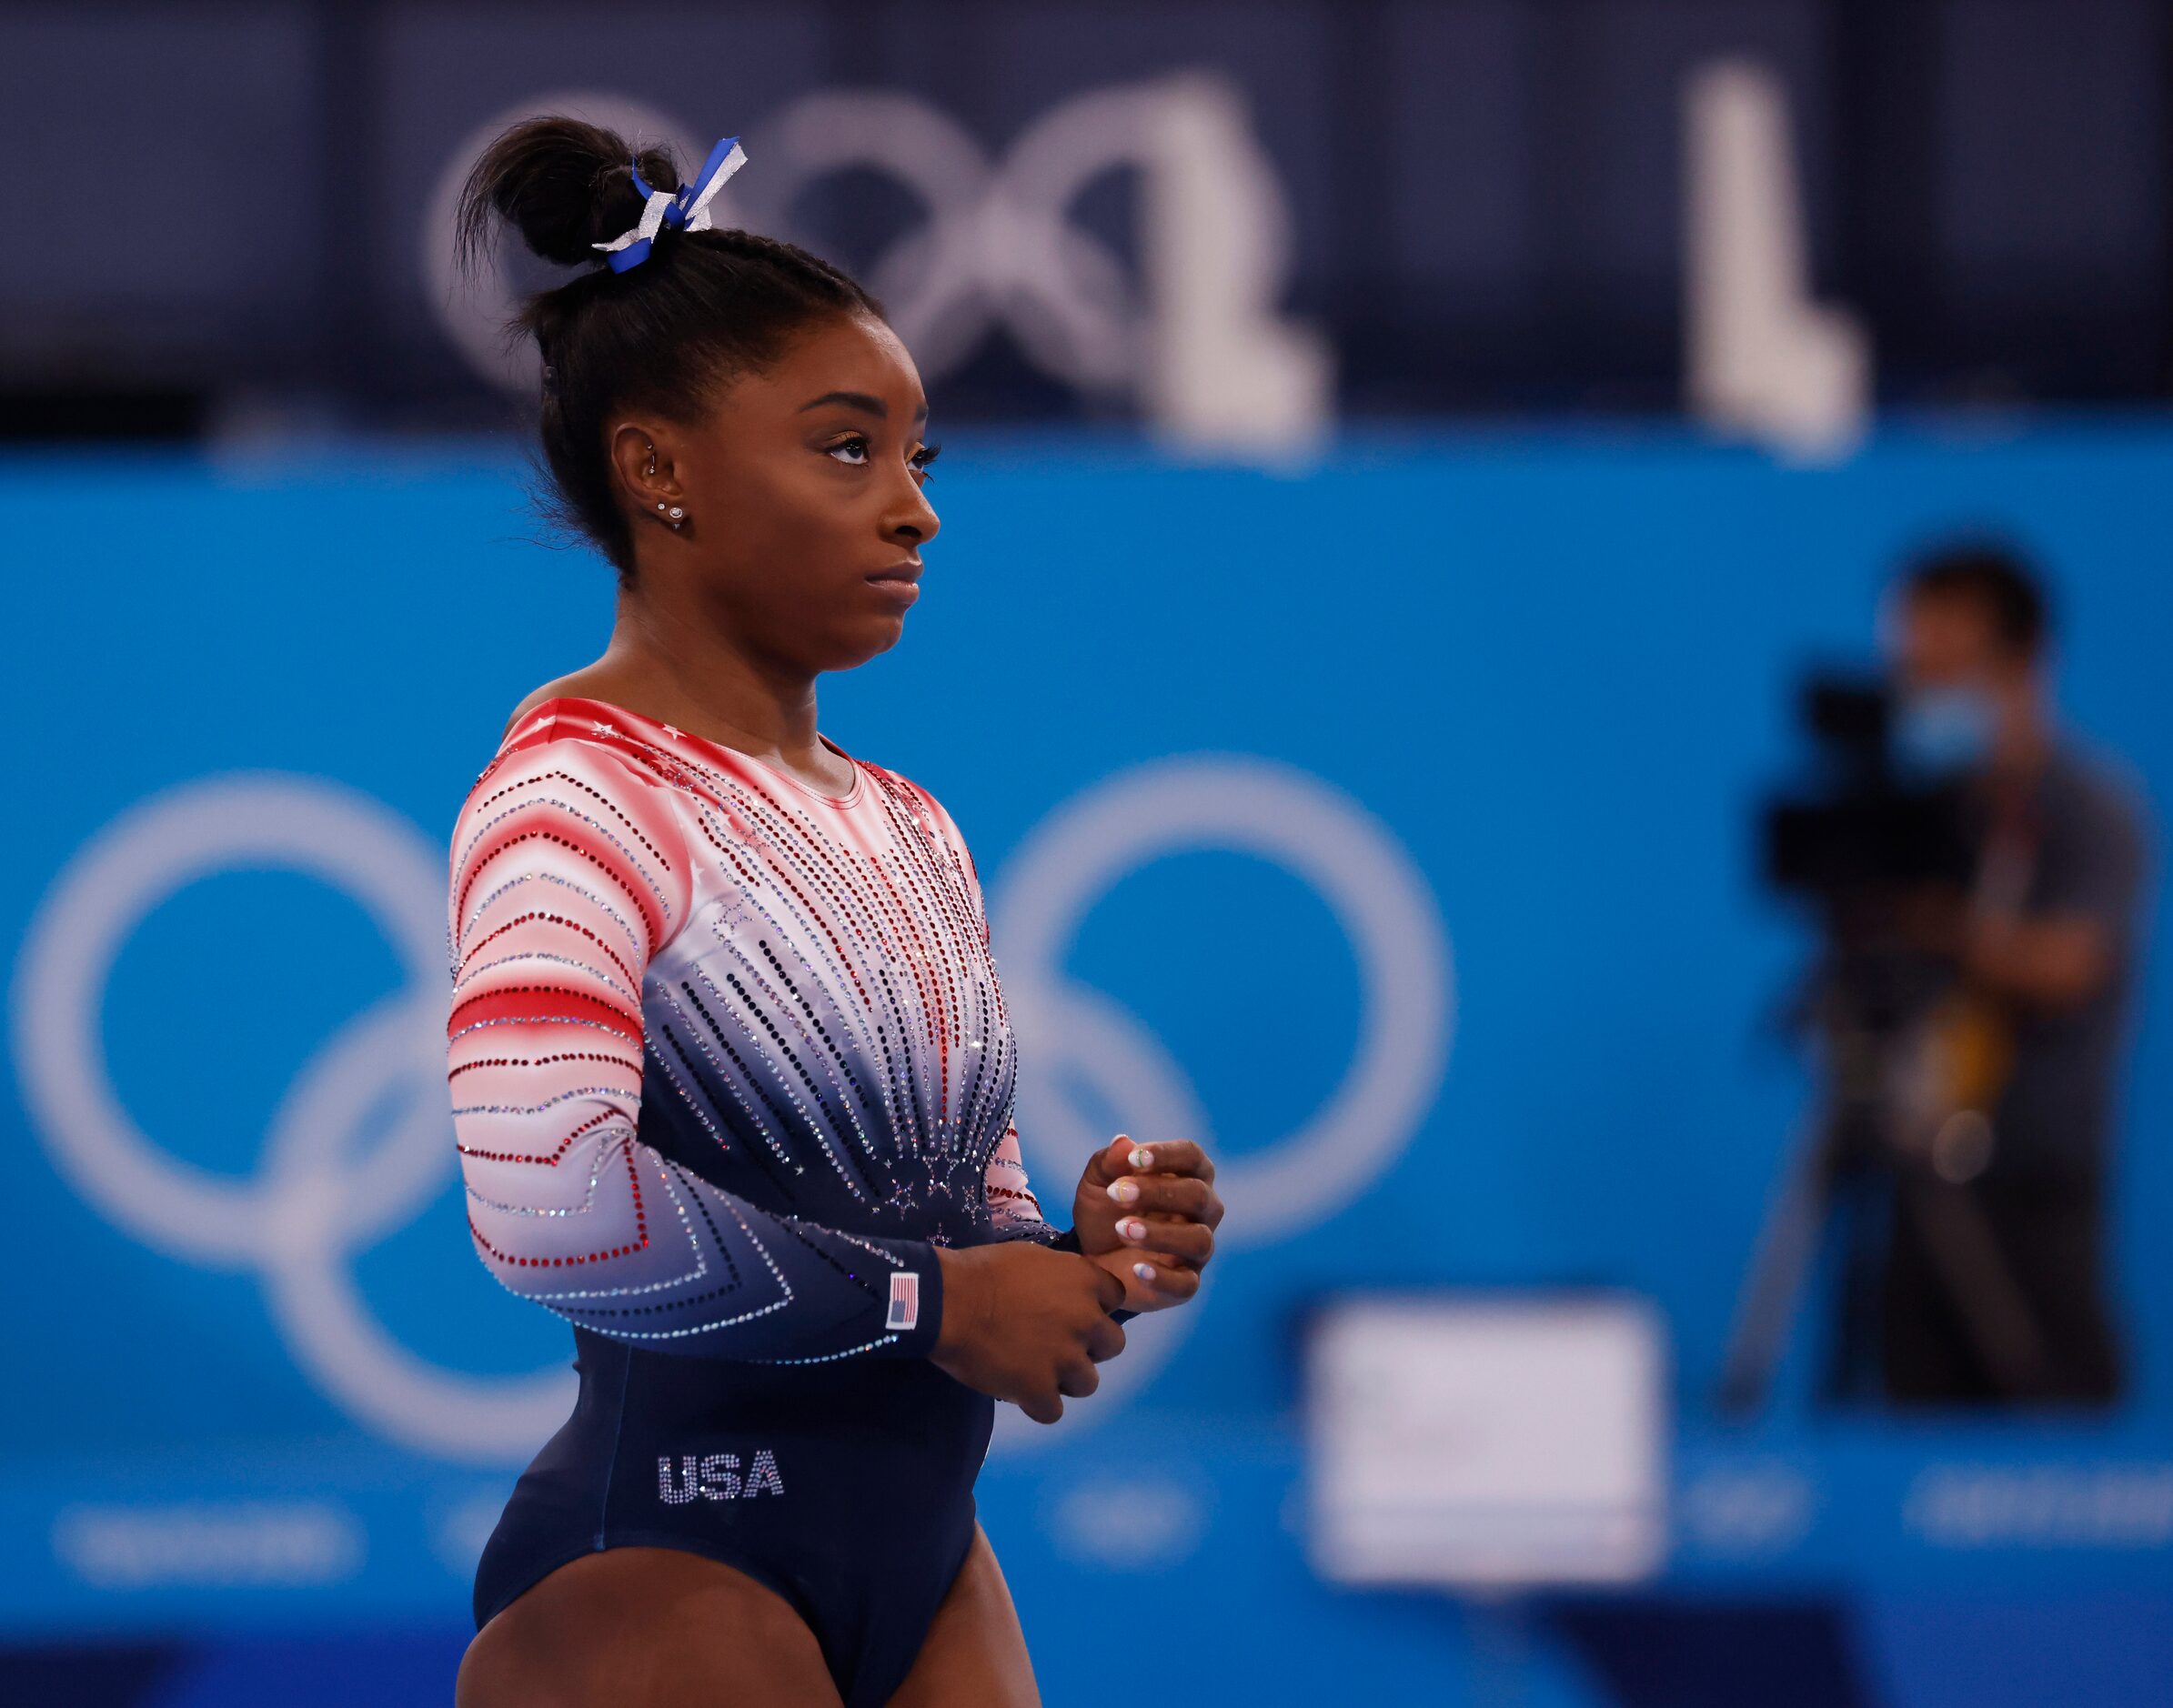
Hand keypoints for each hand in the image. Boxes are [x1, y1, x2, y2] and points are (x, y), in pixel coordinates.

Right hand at [930, 1242, 1126, 1423]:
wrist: (948, 1301)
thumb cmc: (983, 1271)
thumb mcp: (1034, 1258)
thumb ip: (1062, 1278)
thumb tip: (1068, 1291)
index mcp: (1084, 1281)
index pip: (1116, 1298)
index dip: (1096, 1307)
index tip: (1074, 1312)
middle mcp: (1085, 1320)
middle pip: (1112, 1345)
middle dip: (1090, 1347)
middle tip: (1058, 1346)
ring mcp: (1065, 1359)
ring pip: (1089, 1383)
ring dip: (1066, 1380)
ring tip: (1036, 1371)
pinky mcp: (1040, 1390)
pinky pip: (1054, 1411)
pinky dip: (1037, 1405)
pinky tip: (1019, 1392)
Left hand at [1071, 1134, 1223, 1311]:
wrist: (1091, 1258)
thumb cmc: (1105, 1211)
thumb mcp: (1097, 1184)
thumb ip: (1108, 1162)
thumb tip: (1124, 1142)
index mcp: (1187, 1176)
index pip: (1191, 1157)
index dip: (1167, 1155)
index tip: (1134, 1158)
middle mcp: (1202, 1211)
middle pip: (1197, 1195)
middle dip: (1157, 1192)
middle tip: (1117, 1194)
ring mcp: (1197, 1249)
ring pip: (1198, 1239)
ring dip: (1160, 1234)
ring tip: (1122, 1230)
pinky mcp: (1186, 1283)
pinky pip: (1187, 1283)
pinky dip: (1164, 1278)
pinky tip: (1137, 1270)